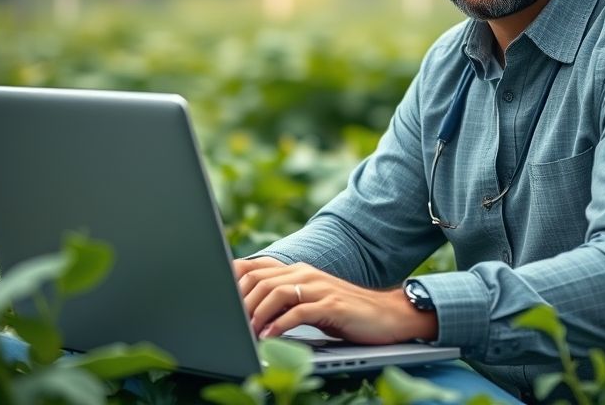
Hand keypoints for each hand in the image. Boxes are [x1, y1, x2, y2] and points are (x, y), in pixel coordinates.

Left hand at [232, 258, 437, 344]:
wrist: (386, 314)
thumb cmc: (344, 312)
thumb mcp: (309, 302)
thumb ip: (283, 301)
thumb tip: (247, 313)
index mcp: (297, 271)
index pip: (256, 268)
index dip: (233, 282)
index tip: (218, 301)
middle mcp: (305, 274)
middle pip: (261, 279)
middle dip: (239, 302)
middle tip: (229, 323)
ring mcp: (319, 287)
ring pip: (277, 292)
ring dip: (257, 313)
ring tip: (247, 332)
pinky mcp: (333, 305)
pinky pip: (300, 311)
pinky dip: (280, 325)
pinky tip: (270, 337)